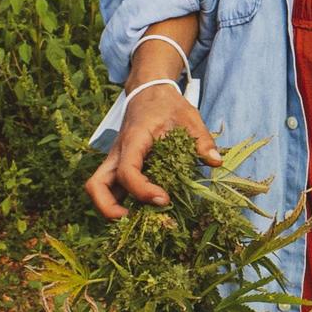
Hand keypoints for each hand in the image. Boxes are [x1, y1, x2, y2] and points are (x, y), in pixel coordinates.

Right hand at [84, 85, 222, 220]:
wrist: (150, 92)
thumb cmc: (167, 104)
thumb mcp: (189, 117)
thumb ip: (202, 140)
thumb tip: (216, 162)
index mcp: (134, 140)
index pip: (127, 171)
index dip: (142, 190)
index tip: (164, 200)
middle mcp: (118, 153)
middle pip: (96, 185)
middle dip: (109, 209)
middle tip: (135, 219)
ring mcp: (115, 160)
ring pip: (97, 188)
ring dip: (110, 208)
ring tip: (137, 218)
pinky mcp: (119, 165)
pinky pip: (110, 187)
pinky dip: (119, 202)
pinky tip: (142, 209)